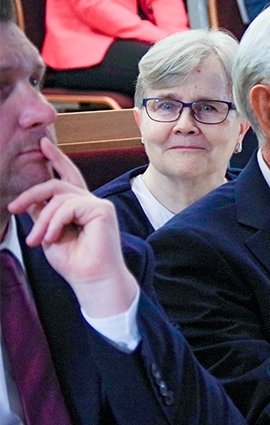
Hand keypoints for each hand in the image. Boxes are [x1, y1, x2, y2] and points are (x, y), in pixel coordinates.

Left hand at [6, 138, 137, 317]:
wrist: (92, 280)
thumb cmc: (74, 263)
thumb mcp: (49, 234)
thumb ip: (43, 214)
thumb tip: (31, 199)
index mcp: (80, 208)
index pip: (68, 178)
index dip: (57, 160)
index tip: (44, 144)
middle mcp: (90, 203)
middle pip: (57, 184)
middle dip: (32, 193)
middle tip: (13, 208)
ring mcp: (98, 205)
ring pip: (58, 197)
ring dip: (42, 220)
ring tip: (37, 240)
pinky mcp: (101, 210)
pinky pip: (68, 206)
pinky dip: (55, 222)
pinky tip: (53, 238)